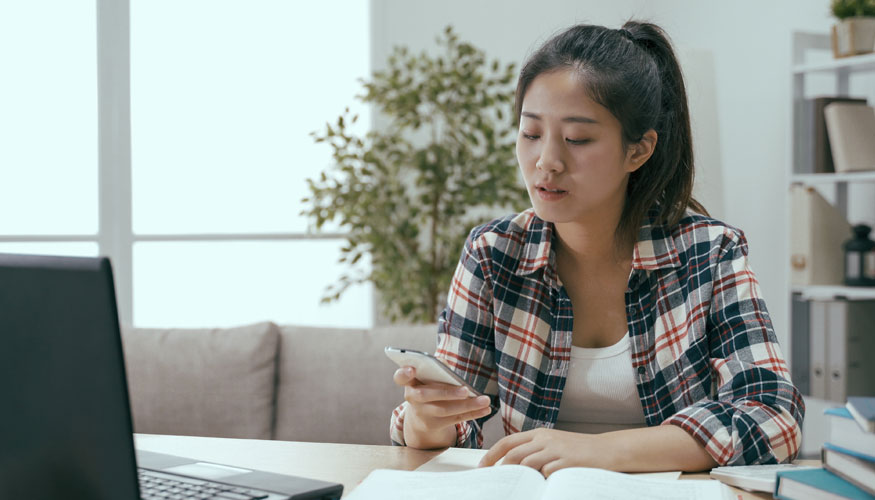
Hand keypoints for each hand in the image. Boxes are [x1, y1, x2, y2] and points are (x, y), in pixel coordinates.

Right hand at [393, 366, 491, 448]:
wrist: (422, 413)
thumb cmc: (429, 385)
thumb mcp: (429, 375)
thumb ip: (436, 367)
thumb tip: (445, 365)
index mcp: (409, 382)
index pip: (400, 377)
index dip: (404, 373)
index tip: (411, 369)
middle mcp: (412, 398)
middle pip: (427, 395)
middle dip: (447, 393)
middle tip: (466, 390)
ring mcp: (422, 413)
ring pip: (444, 410)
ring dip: (467, 405)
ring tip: (485, 400)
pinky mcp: (434, 425)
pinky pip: (454, 419)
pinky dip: (471, 414)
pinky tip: (485, 409)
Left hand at [478, 428, 606, 476]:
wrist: (607, 450)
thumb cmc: (579, 449)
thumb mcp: (554, 444)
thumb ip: (535, 451)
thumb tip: (512, 466)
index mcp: (539, 434)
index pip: (508, 442)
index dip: (492, 455)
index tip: (483, 467)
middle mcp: (545, 439)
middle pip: (514, 455)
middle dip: (502, 470)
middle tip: (497, 483)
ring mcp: (556, 450)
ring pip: (527, 465)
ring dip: (521, 478)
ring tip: (520, 487)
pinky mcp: (566, 462)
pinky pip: (546, 474)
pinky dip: (541, 481)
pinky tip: (543, 486)